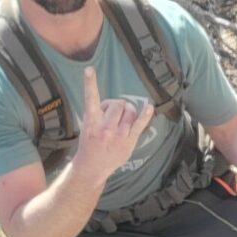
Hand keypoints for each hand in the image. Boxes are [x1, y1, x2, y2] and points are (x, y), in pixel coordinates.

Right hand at [72, 66, 154, 182]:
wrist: (91, 167)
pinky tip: (149, 107)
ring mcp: (118, 135)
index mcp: (91, 122)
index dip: (90, 83)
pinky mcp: (129, 142)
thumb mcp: (87, 126)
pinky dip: (145, 115)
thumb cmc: (90, 143)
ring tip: (121, 122)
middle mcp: (104, 128)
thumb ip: (99, 114)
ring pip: (130, 112)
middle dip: (117, 106)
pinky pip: (139, 125)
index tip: (89, 69)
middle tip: (112, 116)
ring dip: (128, 112)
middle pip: (118, 103)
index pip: (90, 99)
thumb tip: (116, 104)